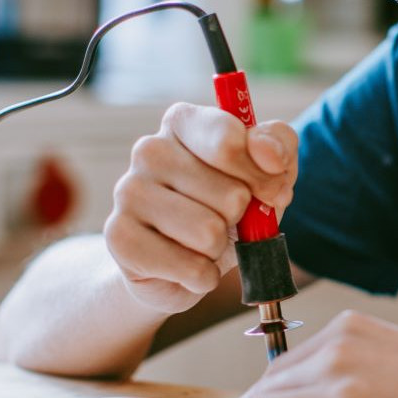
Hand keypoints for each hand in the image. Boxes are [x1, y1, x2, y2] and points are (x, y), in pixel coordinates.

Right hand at [104, 102, 297, 316]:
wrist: (181, 264)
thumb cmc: (227, 207)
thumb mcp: (268, 170)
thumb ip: (278, 145)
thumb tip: (268, 154)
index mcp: (183, 122)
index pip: (230, 141)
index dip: (263, 175)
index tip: (269, 190)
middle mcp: (148, 149)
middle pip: (231, 194)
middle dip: (241, 218)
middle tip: (224, 219)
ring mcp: (128, 192)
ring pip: (209, 233)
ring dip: (220, 248)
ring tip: (204, 243)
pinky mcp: (118, 237)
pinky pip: (190, 267)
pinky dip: (203, 276)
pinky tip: (188, 266)